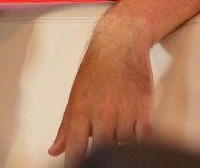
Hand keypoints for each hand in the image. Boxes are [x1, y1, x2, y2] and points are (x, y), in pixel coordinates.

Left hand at [47, 0, 199, 166]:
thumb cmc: (97, 67)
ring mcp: (125, 112)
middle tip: (104, 135)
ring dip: (121, 138)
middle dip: (103, 148)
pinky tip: (133, 124)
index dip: (76, 162)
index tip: (77, 166)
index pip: (76, 148)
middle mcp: (103, 113)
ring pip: (124, 143)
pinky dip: (139, 135)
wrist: (121, 44)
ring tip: (118, 121)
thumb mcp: (75, 96)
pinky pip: (144, 136)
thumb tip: (55, 150)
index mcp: (82, 111)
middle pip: (103, 148)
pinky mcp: (144, 109)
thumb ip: (66, 127)